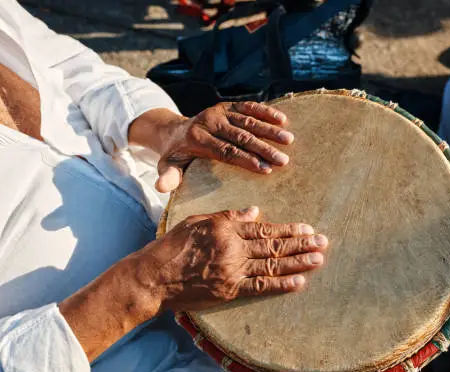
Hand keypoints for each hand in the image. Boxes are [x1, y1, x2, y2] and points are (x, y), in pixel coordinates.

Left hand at [128, 103, 293, 192]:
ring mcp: (220, 111)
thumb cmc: (177, 155)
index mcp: (197, 138)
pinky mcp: (228, 105)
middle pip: (241, 136)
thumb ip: (168, 176)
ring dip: (270, 130)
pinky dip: (266, 111)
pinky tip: (283, 119)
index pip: (225, 151)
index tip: (265, 170)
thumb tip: (161, 188)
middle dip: (263, 148)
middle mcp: (209, 121)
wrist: (175, 130)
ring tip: (289, 140)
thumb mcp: (168, 166)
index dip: (246, 160)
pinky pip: (249, 107)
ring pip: (248, 120)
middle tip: (283, 161)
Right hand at [133, 206, 327, 311]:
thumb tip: (254, 211)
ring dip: (298, 262)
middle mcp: (233, 248)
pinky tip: (300, 282)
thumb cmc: (172, 246)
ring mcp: (233, 271)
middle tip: (323, 241)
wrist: (153, 277)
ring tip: (319, 258)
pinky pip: (260, 287)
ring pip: (272, 265)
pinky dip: (281, 285)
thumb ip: (228, 216)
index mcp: (226, 228)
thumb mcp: (197, 221)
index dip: (288, 228)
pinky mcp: (229, 290)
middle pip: (274, 245)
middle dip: (301, 243)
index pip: (264, 228)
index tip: (307, 227)